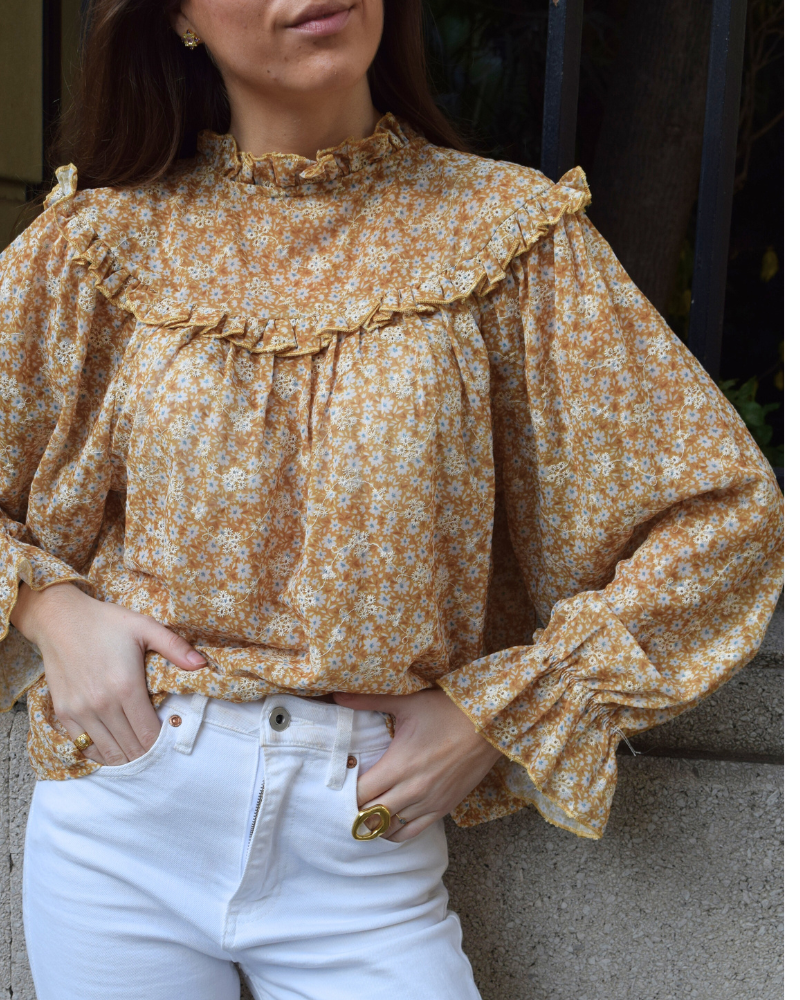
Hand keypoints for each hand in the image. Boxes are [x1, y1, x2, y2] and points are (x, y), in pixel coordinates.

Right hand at [11, 582, 206, 765]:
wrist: (60, 619)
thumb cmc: (106, 622)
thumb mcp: (145, 627)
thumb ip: (175, 647)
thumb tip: (202, 664)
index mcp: (126, 686)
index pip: (148, 733)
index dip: (161, 743)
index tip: (171, 741)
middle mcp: (102, 704)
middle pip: (130, 747)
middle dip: (147, 753)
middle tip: (159, 753)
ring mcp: (80, 711)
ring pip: (108, 752)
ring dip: (126, 758)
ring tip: (140, 755)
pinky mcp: (64, 712)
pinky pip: (84, 745)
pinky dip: (101, 753)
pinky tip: (114, 751)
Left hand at [332, 688, 502, 841]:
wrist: (488, 725)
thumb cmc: (446, 711)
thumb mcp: (407, 702)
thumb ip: (368, 701)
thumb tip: (336, 694)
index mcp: (399, 765)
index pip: (359, 794)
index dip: (344, 792)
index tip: (339, 782)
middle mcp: (412, 790)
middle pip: (369, 815)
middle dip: (354, 809)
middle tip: (346, 798)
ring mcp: (428, 803)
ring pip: (388, 829)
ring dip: (373, 823)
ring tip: (364, 810)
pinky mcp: (442, 809)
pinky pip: (411, 833)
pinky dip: (394, 831)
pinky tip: (387, 820)